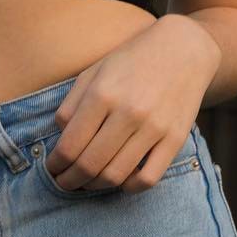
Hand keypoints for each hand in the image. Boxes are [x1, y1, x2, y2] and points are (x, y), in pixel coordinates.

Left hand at [45, 15, 219, 193]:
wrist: (183, 49)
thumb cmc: (133, 60)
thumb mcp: (94, 71)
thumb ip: (71, 104)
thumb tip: (59, 139)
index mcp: (103, 93)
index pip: (70, 145)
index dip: (55, 164)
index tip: (52, 168)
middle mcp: (128, 112)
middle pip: (89, 165)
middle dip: (70, 180)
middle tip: (64, 181)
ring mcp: (154, 128)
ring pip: (116, 176)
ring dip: (94, 186)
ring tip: (87, 182)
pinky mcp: (175, 139)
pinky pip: (149, 179)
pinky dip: (129, 187)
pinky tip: (120, 179)